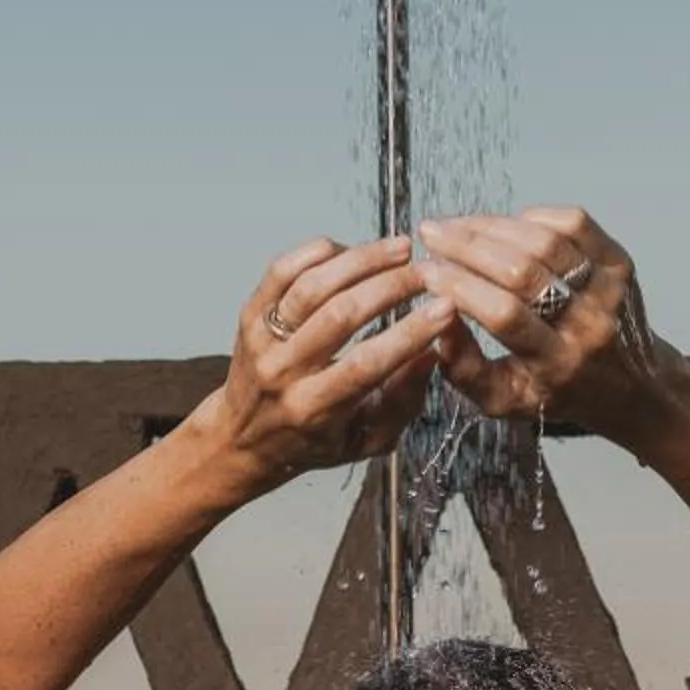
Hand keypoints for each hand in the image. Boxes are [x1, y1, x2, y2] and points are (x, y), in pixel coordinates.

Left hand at [208, 234, 454, 488]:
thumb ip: (403, 403)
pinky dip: (322, 252)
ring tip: (400, 249)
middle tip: (428, 272)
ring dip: (362, 260)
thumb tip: (430, 354)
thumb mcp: (367, 440)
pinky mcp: (250, 313)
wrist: (244, 436)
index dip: (410, 332)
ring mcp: (261, 339)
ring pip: (312, 285)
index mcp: (313, 409)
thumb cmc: (312, 439)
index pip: (367, 363)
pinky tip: (354, 251)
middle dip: (391, 287)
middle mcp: (283, 372)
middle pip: (339, 315)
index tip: (445, 308)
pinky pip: (282, 269)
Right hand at [413, 207, 675, 441]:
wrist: (632, 384)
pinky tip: (505, 225)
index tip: (424, 272)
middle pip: (522, 271)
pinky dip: (532, 217)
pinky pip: (574, 223)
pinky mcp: (619, 263)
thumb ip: (464, 370)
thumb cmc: (558, 390)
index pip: (504, 314)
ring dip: (492, 226)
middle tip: (430, 233)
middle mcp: (588, 324)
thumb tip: (435, 325)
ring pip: (545, 241)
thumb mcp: (505, 399)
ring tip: (457, 224)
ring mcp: (609, 289)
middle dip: (467, 246)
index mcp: (557, 363)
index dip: (460, 287)